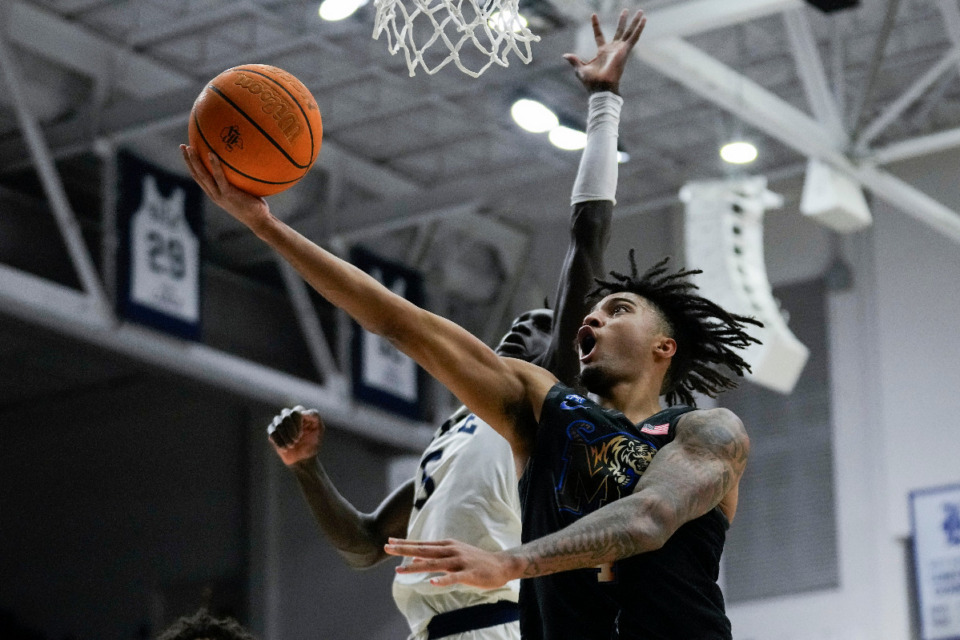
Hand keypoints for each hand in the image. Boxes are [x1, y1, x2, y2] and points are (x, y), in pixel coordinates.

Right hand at [179, 144, 271, 230]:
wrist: (259, 221)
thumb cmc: (255, 205)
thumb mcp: (243, 192)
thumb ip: (239, 181)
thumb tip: (244, 163)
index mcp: (214, 194)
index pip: (199, 178)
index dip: (191, 165)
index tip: (187, 152)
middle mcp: (213, 194)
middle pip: (196, 175)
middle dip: (188, 160)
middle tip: (182, 146)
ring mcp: (219, 195)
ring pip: (203, 176)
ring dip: (195, 161)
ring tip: (190, 147)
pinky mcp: (228, 194)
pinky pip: (219, 177)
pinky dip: (214, 165)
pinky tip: (211, 154)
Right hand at [267, 405, 324, 465]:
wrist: (304, 459)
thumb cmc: (313, 442)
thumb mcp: (319, 428)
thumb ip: (314, 416)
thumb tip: (302, 412)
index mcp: (300, 413)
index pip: (296, 412)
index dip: (298, 424)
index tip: (302, 434)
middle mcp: (288, 415)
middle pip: (285, 415)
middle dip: (291, 429)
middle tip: (297, 440)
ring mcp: (279, 424)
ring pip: (278, 424)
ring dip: (285, 436)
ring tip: (292, 445)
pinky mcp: (273, 434)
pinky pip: (272, 433)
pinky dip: (279, 442)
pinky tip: (285, 449)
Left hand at [384, 538, 519, 588]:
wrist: (501, 564)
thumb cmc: (475, 561)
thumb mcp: (453, 555)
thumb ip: (435, 556)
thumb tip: (415, 557)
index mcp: (447, 545)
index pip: (422, 544)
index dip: (405, 543)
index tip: (389, 541)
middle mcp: (451, 550)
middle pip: (424, 550)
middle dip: (404, 549)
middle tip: (387, 547)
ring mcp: (459, 561)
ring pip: (434, 564)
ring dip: (416, 566)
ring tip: (400, 569)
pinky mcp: (469, 573)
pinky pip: (453, 578)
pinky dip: (443, 580)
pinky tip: (432, 583)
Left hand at [563, 10, 645, 94]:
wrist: (600, 88)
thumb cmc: (591, 82)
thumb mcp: (580, 69)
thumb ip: (574, 60)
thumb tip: (565, 55)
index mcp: (602, 52)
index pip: (599, 35)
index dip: (596, 25)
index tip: (593, 15)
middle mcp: (613, 50)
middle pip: (619, 31)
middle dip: (622, 21)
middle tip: (625, 10)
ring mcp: (620, 50)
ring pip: (628, 32)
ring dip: (634, 22)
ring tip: (640, 11)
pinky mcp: (625, 51)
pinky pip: (634, 38)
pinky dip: (639, 29)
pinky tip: (644, 20)